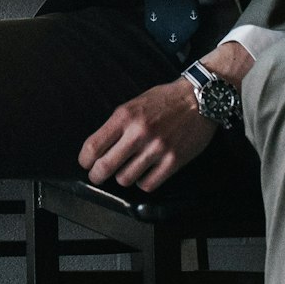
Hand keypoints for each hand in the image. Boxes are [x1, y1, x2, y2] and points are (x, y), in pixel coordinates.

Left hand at [78, 77, 216, 192]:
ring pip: (125, 179)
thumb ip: (117, 125)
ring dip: (123, 177)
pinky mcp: (173, 161)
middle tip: (98, 176)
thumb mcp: (135, 104)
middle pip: (105, 167)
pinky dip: (143, 182)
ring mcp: (157, 148)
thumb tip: (99, 149)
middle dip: (97, 175)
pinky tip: (145, 173)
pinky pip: (148, 184)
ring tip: (128, 170)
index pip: (93, 146)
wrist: (199, 98)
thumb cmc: (166, 100)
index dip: (85, 160)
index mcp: (125, 116)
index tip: (86, 163)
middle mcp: (139, 133)